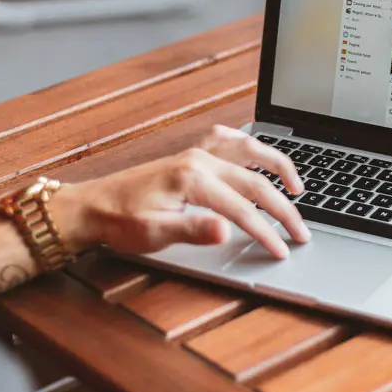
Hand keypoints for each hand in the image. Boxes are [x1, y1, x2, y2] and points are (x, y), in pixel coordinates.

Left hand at [58, 126, 308, 258]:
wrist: (90, 206)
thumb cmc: (118, 222)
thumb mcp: (153, 234)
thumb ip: (193, 230)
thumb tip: (226, 229)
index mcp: (192, 179)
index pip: (242, 209)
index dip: (266, 232)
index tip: (282, 250)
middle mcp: (198, 160)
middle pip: (254, 182)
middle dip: (283, 209)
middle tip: (301, 233)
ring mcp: (195, 154)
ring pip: (248, 151)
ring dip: (277, 166)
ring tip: (298, 187)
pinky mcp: (189, 155)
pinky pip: (229, 141)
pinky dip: (251, 147)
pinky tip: (259, 156)